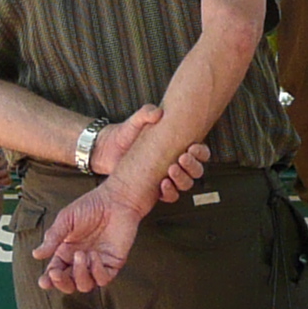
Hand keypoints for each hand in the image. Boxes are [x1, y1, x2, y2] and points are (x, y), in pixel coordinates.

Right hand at [33, 182, 150, 293]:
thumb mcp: (66, 220)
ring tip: (80, 255)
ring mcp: (97, 264)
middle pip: (69, 284)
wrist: (115, 200)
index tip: (44, 281)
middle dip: (62, 283)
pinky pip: (103, 279)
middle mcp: (80, 261)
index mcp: (66, 252)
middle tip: (57, 273)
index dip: (49, 280)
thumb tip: (36, 254)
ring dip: (80, 275)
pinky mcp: (112, 263)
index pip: (55, 272)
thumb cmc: (90, 206)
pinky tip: (94, 255)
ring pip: (85, 285)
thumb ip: (52, 238)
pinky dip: (97, 271)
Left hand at [88, 105, 211, 202]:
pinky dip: (170, 192)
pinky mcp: (155, 189)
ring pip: (186, 183)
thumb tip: (159, 113)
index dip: (201, 152)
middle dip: (193, 166)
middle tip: (182, 158)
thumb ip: (146, 113)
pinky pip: (170, 195)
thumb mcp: (136, 121)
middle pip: (196, 170)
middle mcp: (174, 162)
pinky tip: (162, 184)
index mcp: (176, 146)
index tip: (193, 147)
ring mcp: (166, 177)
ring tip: (171, 170)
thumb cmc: (125, 134)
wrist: (106, 150)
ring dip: (182, 179)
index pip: (199, 152)